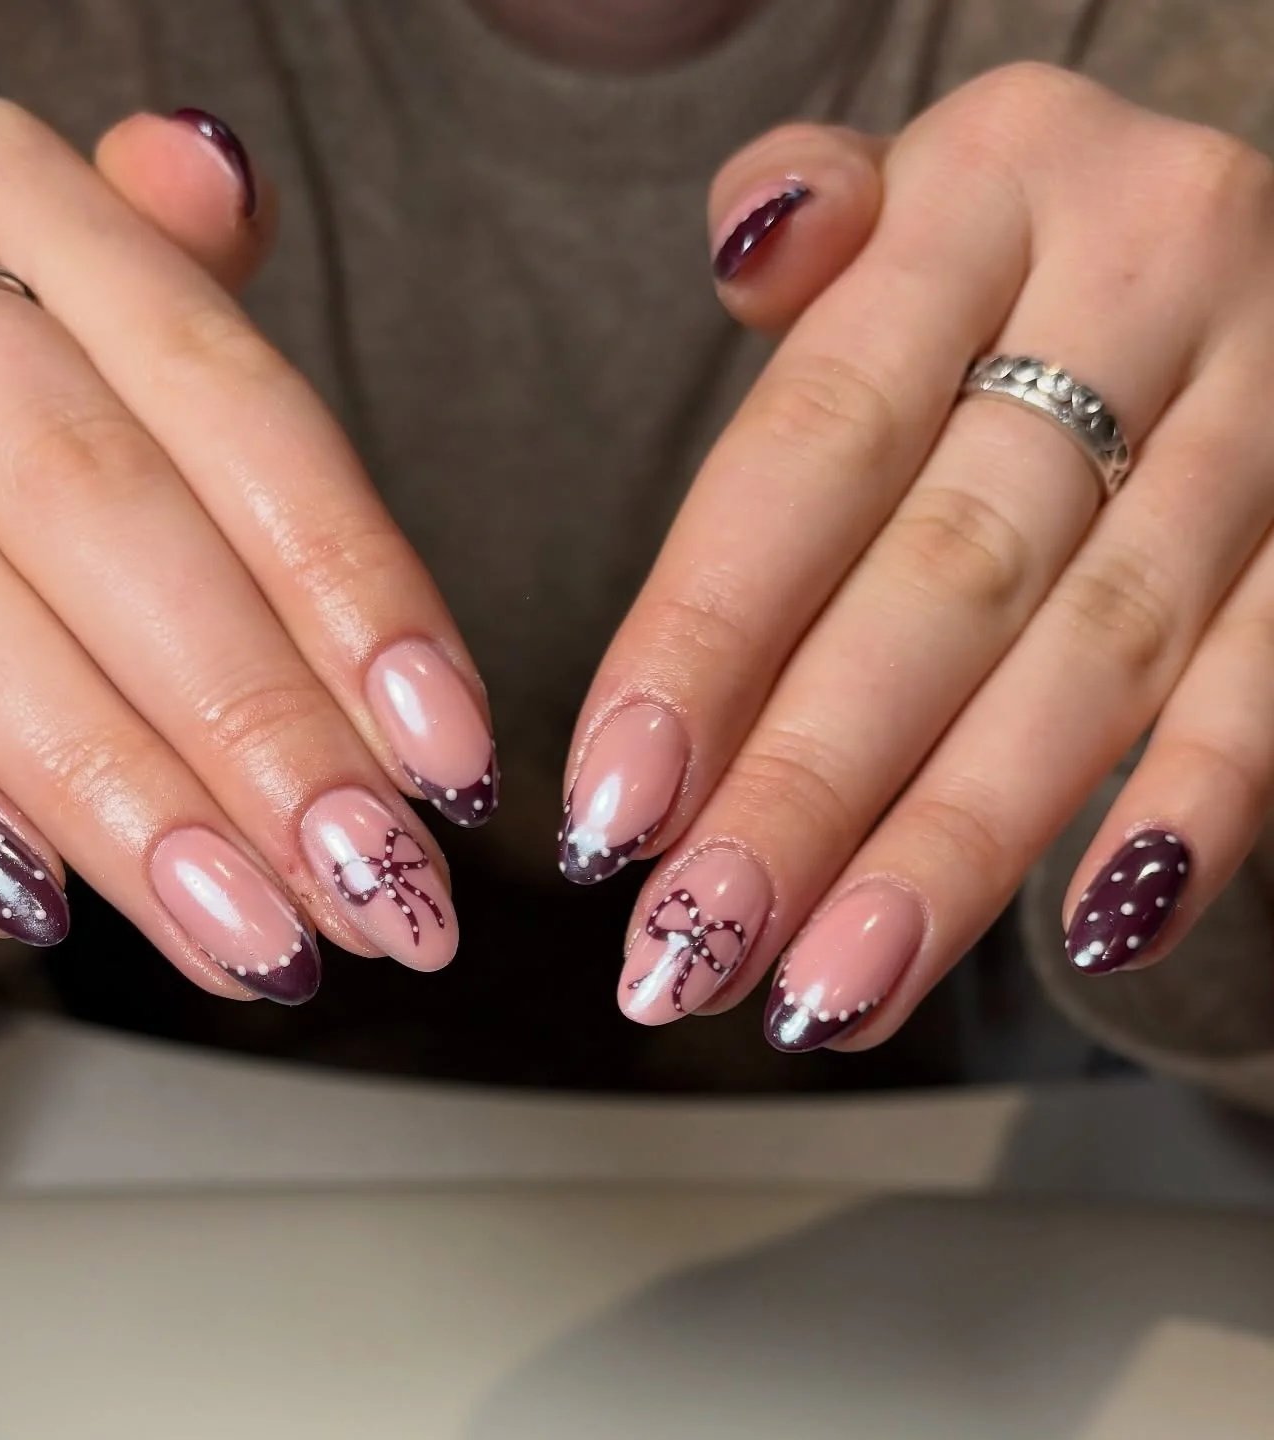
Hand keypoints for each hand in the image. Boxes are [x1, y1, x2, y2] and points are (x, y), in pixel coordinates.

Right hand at [0, 102, 498, 1003]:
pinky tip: (42, 902)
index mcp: (17, 194)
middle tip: (373, 883)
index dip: (353, 588)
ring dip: (113, 792)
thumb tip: (222, 174)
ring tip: (252, 935)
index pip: (231, 403)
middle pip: (100, 510)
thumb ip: (170, 280)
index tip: (451, 760)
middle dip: (252, 723)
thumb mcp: (68, 263)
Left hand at [564, 64, 1273, 1047]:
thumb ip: (797, 217)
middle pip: (946, 577)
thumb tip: (748, 256)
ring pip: (1094, 660)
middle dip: (809, 786)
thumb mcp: (898, 191)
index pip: (815, 445)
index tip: (612, 806)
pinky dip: (1193, 809)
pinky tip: (1090, 938)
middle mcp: (1146, 280)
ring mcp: (1267, 410)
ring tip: (828, 988)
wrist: (1200, 215)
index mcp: (989, 188)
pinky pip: (1271, 677)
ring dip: (955, 848)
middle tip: (694, 943)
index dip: (706, 636)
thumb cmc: (998, 242)